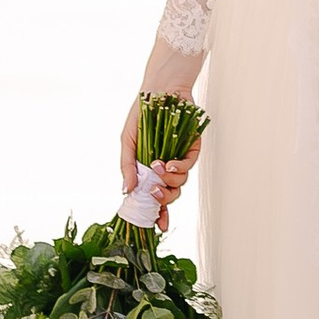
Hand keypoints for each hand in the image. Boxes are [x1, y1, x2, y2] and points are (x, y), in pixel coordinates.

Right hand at [119, 101, 198, 217]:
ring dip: (169, 181)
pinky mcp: (193, 148)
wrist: (158, 91)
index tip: (156, 226)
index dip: (157, 214)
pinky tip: (169, 163)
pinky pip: (189, 165)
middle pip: (170, 194)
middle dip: (163, 199)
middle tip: (152, 191)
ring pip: (180, 182)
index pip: (155, 197)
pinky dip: (179, 168)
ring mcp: (180, 158)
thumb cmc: (141, 115)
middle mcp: (166, 168)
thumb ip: (127, 167)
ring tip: (157, 168)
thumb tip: (126, 191)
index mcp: (150, 171)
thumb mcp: (127, 142)